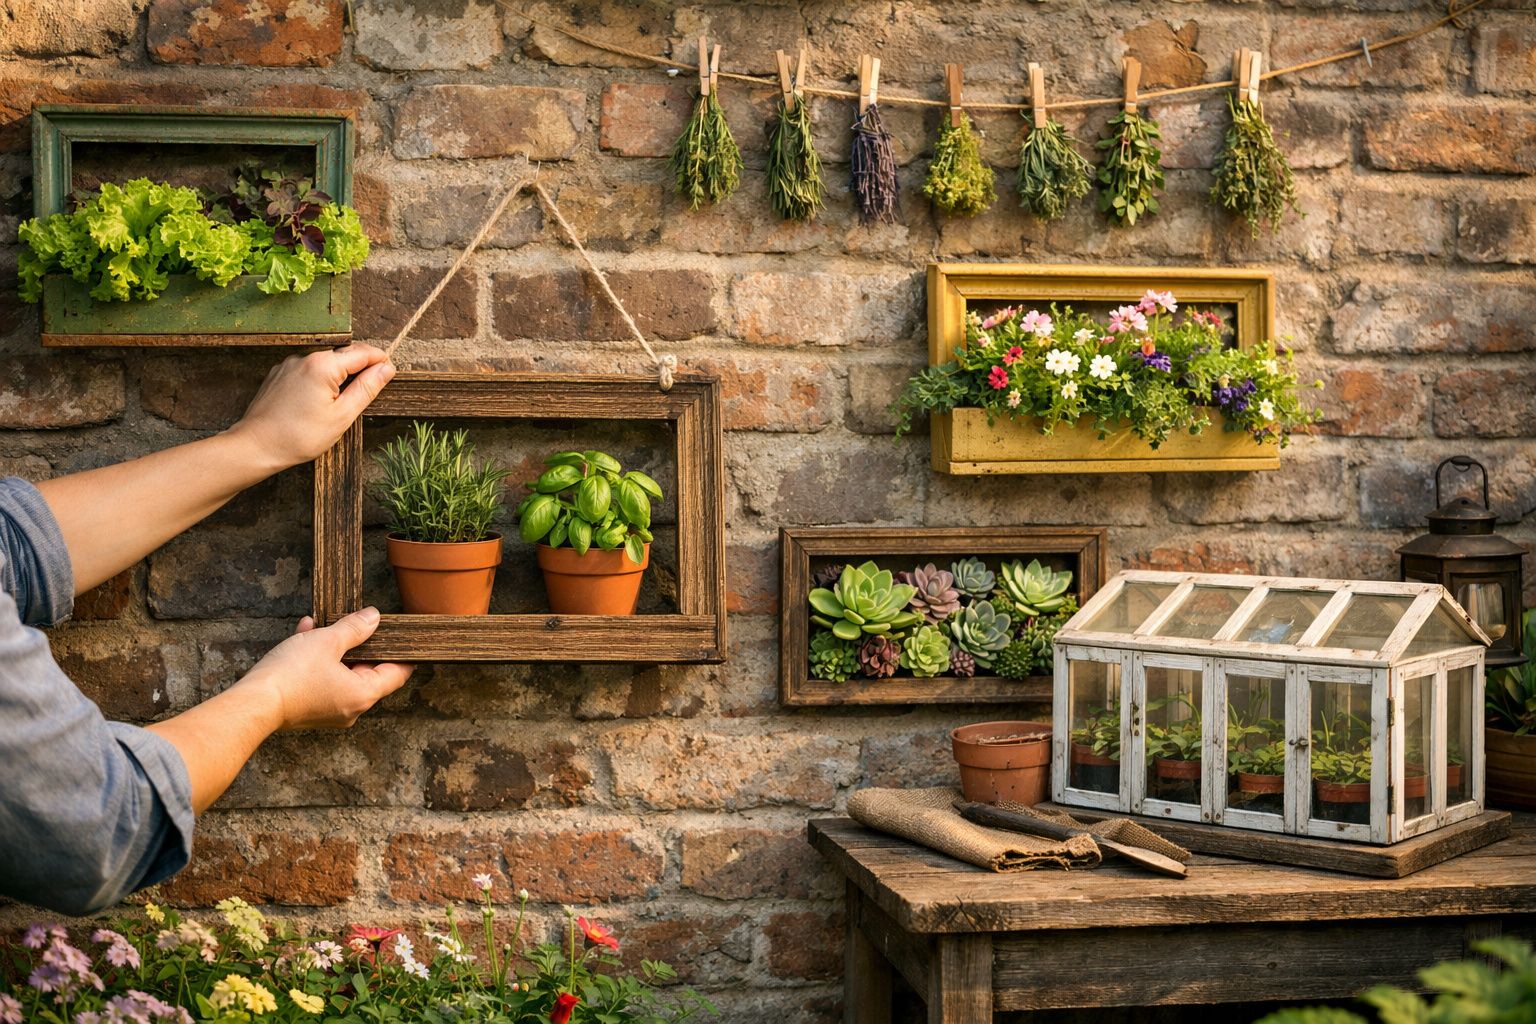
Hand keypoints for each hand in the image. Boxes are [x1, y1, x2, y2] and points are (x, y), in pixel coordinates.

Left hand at [228, 345, 395, 469]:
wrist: (256, 446)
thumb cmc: (299, 436)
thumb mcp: (342, 415)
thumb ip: (367, 388)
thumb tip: (386, 368)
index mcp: (323, 365)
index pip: (363, 353)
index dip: (380, 361)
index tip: (390, 373)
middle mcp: (305, 358)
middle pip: (343, 355)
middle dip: (361, 368)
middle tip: (371, 390)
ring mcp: (289, 365)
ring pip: (325, 363)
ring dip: (339, 376)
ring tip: (342, 402)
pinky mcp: (279, 374)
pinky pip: (307, 370)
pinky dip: (320, 380)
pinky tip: (318, 403)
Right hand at [237, 607, 413, 730]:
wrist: (252, 703)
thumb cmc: (292, 675)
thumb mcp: (328, 641)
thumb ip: (354, 628)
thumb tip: (373, 618)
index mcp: (363, 695)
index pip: (397, 675)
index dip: (402, 654)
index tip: (403, 638)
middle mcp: (351, 709)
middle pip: (368, 673)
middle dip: (359, 645)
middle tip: (358, 624)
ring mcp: (330, 712)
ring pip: (341, 672)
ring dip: (333, 648)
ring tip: (321, 625)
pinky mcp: (310, 709)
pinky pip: (322, 680)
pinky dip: (317, 660)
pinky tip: (305, 633)